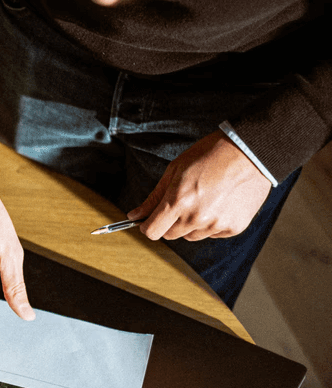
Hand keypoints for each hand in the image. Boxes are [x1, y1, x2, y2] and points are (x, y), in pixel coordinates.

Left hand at [130, 130, 271, 240]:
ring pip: (192, 236)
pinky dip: (212, 224)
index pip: (153, 232)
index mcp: (178, 201)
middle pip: (171, 235)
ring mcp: (217, 224)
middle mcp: (197, 217)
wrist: (251, 151)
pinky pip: (213, 234)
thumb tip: (135, 215)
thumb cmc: (212, 154)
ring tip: (203, 200)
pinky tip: (219, 203)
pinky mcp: (234, 227)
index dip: (147, 227)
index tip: (149, 221)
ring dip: (191, 224)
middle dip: (169, 223)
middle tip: (181, 203)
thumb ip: (154, 197)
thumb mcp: (175, 169)